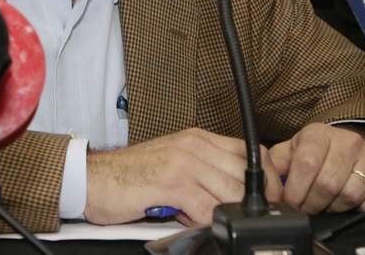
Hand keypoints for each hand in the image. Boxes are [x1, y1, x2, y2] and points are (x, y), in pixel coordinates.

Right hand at [84, 127, 281, 226]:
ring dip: (231, 213)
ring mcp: (184, 163)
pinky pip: (207, 208)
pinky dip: (210, 222)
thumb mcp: (174, 163)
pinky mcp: (171, 184)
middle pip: (246, 173)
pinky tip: (198, 224)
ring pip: (231, 192)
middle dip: (256, 201)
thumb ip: (204, 172)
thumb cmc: (130, 176)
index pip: (249, 151)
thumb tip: (233, 193)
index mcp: (198, 139)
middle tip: (252, 219)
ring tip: (218, 222)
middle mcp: (194, 146)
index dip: (267, 177)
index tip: (273, 197)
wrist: (92, 178)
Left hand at [269, 123, 364, 213]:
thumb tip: (264, 177)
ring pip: (351, 194)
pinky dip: (359, 207)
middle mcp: (347, 140)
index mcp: (319, 134)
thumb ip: (276, 162)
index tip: (291, 201)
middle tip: (307, 206)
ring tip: (326, 203)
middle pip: (328, 184)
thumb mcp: (293, 149)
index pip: (307, 164)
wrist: (351, 144)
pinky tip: (346, 201)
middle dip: (313, 203)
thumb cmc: (317, 150)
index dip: (297, 190)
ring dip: (334, 207)